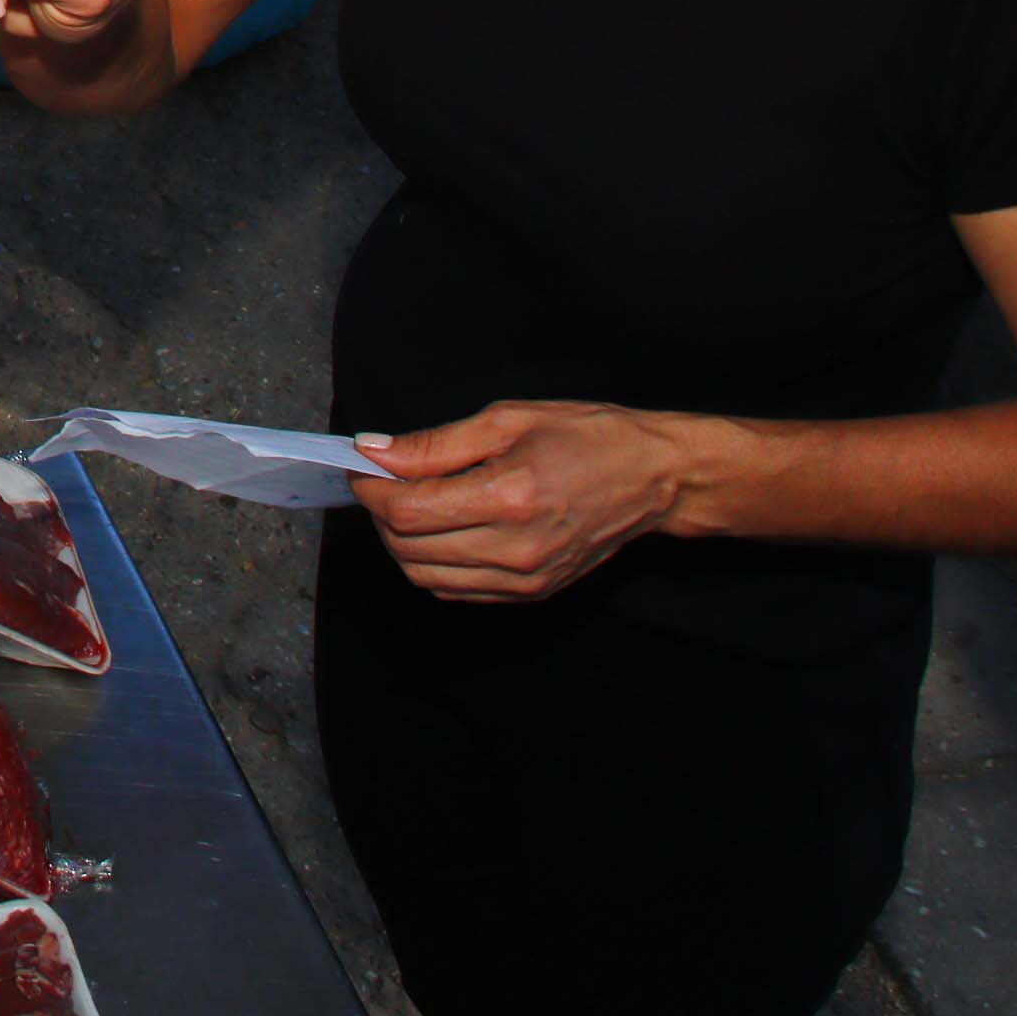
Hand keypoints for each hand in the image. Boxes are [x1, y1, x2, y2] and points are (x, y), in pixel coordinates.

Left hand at [346, 402, 697, 603]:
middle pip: (409, 550)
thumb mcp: (508, 420)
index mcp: (510, 498)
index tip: (362, 467)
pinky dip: (432, 565)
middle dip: (381, 515)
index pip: (408, 512)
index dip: (372, 490)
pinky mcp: (531, 595)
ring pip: (426, 578)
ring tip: (409, 505)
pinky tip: (441, 530)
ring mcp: (525, 580)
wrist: (654, 478)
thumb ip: (435, 445)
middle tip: (383, 481)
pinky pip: (456, 592)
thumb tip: (376, 453)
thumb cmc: (587, 437)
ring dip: (401, 544)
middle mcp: (516, 550)